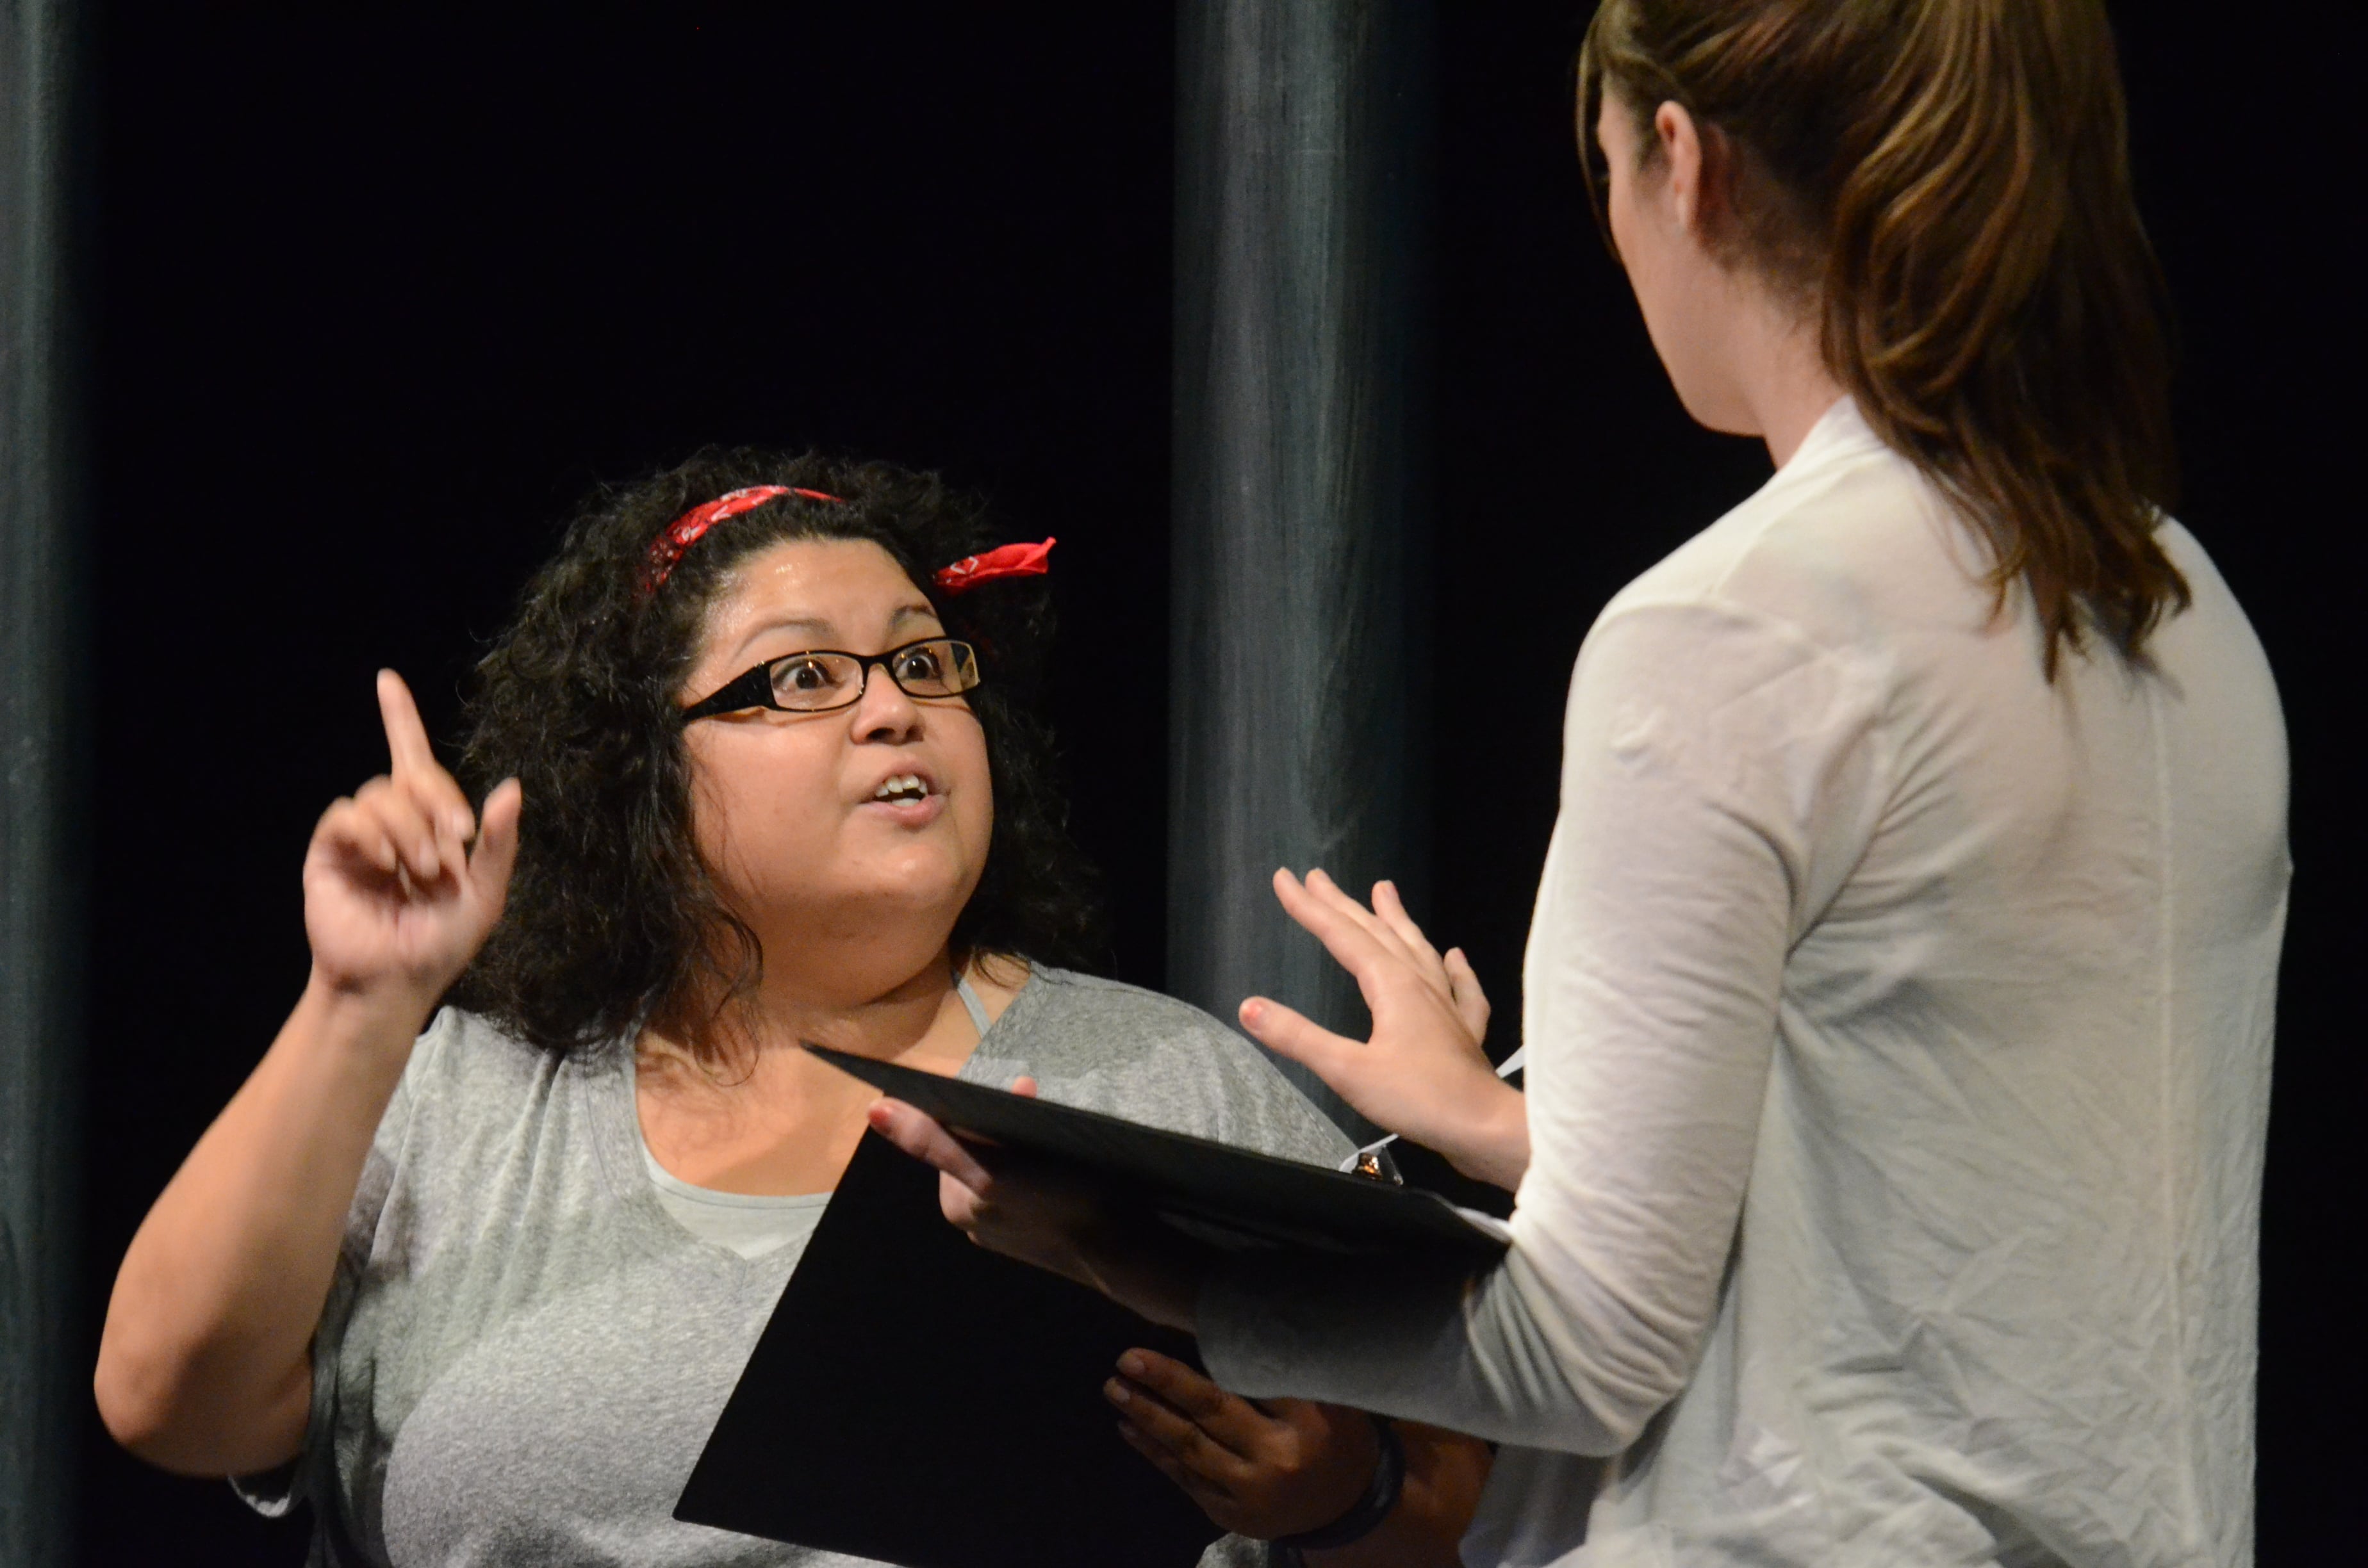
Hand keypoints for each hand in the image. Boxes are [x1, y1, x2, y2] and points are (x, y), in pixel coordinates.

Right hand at [303, 670, 520, 1012]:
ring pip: (381, 794)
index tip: (385, 679)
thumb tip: (510, 789)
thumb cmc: (441, 943)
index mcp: (431, 826)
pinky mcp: (330, 853)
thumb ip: (498, 843)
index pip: (414, 761)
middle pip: (410, 775)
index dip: (399, 719)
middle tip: (455, 839)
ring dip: (409, 828)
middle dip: (439, 800)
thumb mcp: (485, 895)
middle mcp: (393, 824)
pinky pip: (347, 816)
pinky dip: (372, 833)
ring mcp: (360, 838)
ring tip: (422, 871)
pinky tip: (387, 862)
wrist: (395, 980)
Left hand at [866, 1086, 1208, 1333]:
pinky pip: (1032, 1187)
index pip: (954, 1137)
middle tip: (1038, 1100)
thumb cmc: (1060, 1203)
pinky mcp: (1042, 1234)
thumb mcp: (992, 1169)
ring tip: (1058, 1135)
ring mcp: (1010, 1230)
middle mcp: (974, 1220)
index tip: (1018, 1091)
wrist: (1124, 1253)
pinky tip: (1069, 1168)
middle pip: (980, 1149)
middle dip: (1004, 1122)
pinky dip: (1045, 1168)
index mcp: (956, 1204)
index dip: (980, 1108)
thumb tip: (875, 1111)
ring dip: (1027, 1140)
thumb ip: (934, 1142)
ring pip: (1008, 1166)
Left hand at [1105, 1348, 1379, 1539]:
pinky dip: (1155, 1452)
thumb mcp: (1334, 1402)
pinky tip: (1129, 1427)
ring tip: (1116, 1388)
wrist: (1348, 1510)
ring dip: (1147, 1416)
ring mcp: (1248, 1493)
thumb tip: (1244, 1328)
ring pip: (1189, 1448)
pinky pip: (1185, 1478)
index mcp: (1306, 1424)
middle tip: (1127, 1359)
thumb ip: (1292, 1374)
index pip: (1250, 1382)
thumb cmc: (1339, 1440)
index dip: (1208, 1358)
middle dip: (1164, 1384)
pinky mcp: (1230, 1514)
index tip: (1166, 1335)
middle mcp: (1274, 1460)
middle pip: (1210, 1412)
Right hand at [1241, 869, 1527, 1188]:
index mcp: (1392, 985)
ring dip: (1397, 919)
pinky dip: (1457, 968)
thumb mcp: (1347, 1071)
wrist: (1484, 1126)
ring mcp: (1448, 1005)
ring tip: (1385, 891)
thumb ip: (1299, 1038)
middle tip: (1319, 877)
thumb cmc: (1419, 1098)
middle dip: (1344, 904)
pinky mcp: (1465, 1032)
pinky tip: (1456, 956)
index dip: (1309, 907)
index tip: (1285, 879)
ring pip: (1418, 949)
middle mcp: (1421, 984)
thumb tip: (1249, 1007)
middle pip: (1377, 932)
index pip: (1341, 935)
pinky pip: (1462, 988)